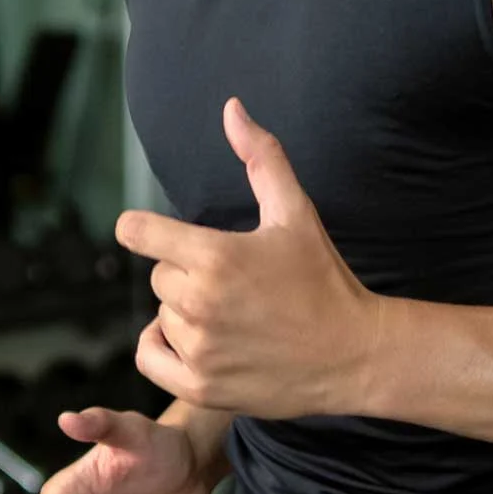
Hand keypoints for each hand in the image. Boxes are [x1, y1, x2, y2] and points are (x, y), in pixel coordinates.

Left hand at [115, 99, 387, 420]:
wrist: (355, 354)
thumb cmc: (324, 279)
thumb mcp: (295, 213)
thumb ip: (261, 158)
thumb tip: (232, 108)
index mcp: (216, 256)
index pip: (137, 232)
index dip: (142, 229)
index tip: (154, 234)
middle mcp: (200, 303)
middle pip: (159, 275)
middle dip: (186, 274)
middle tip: (232, 284)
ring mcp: (199, 348)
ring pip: (161, 316)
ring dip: (184, 315)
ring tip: (232, 316)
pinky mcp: (199, 385)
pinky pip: (149, 357)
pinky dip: (164, 349)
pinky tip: (197, 341)